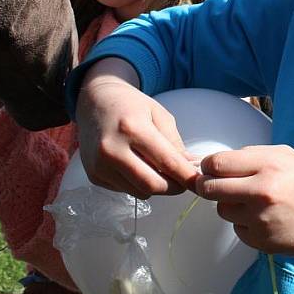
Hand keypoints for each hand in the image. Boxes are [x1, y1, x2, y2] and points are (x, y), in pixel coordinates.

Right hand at [76, 58, 199, 197]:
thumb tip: (190, 168)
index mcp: (132, 129)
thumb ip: (175, 143)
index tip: (199, 182)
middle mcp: (112, 149)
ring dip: (156, 187)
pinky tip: (140, 168)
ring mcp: (99, 165)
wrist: (95, 101)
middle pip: (151, 184)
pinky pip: (125, 190)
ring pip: (139, 192)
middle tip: (183, 182)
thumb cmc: (131, 105)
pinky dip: (138, 185)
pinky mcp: (94, 175)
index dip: (187, 176)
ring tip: (162, 171)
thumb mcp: (159, 115)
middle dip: (173, 187)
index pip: (166, 162)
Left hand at [197, 144, 293, 255]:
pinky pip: (236, 228)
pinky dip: (245, 222)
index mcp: (268, 165)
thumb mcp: (287, 155)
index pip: (217, 163)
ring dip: (229, 204)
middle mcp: (261, 192)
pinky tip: (265, 218)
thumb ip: (252, 154)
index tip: (211, 168)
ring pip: (222, 209)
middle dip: (207, 185)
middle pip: (209, 188)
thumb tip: (217, 160)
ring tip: (253, 201)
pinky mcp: (259, 240)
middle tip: (215, 185)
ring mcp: (259, 219)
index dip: (208, 165)